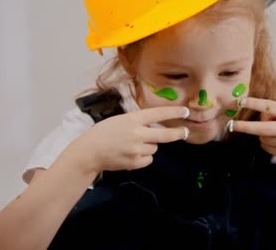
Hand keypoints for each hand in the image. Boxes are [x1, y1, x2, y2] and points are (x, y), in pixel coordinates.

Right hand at [74, 106, 189, 172]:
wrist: (89, 152)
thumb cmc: (104, 133)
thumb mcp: (121, 120)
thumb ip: (138, 122)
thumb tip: (157, 125)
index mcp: (132, 119)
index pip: (158, 114)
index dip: (174, 113)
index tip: (185, 112)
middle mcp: (137, 134)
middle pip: (165, 134)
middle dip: (177, 133)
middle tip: (185, 132)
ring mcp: (136, 149)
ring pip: (155, 147)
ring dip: (149, 146)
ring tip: (133, 144)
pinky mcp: (135, 162)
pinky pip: (149, 159)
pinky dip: (144, 157)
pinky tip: (131, 153)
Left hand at [231, 97, 275, 161]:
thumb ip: (275, 110)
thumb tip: (255, 113)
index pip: (271, 107)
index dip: (255, 104)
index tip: (241, 101)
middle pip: (264, 128)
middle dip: (246, 127)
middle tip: (232, 124)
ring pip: (262, 137)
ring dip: (261, 133)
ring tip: (275, 129)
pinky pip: (266, 146)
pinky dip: (266, 141)